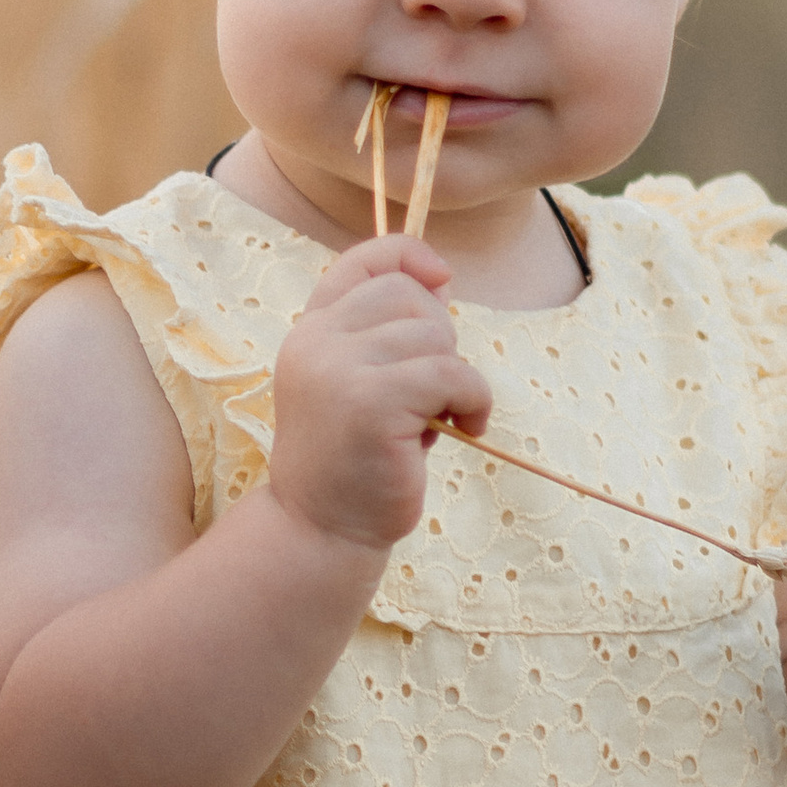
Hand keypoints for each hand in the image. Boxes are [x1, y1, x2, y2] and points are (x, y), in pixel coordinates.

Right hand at [267, 235, 490, 554]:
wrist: (320, 529)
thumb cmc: (355, 459)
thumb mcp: (363, 383)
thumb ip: (390, 333)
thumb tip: (440, 278)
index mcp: (312, 330)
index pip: (363, 258)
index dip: (409, 256)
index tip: (440, 279)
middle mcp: (317, 340)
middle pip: (408, 294)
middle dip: (438, 338)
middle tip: (430, 392)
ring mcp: (339, 369)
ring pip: (435, 335)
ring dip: (455, 377)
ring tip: (438, 417)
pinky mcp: (372, 402)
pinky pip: (453, 374)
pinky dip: (473, 401)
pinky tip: (463, 428)